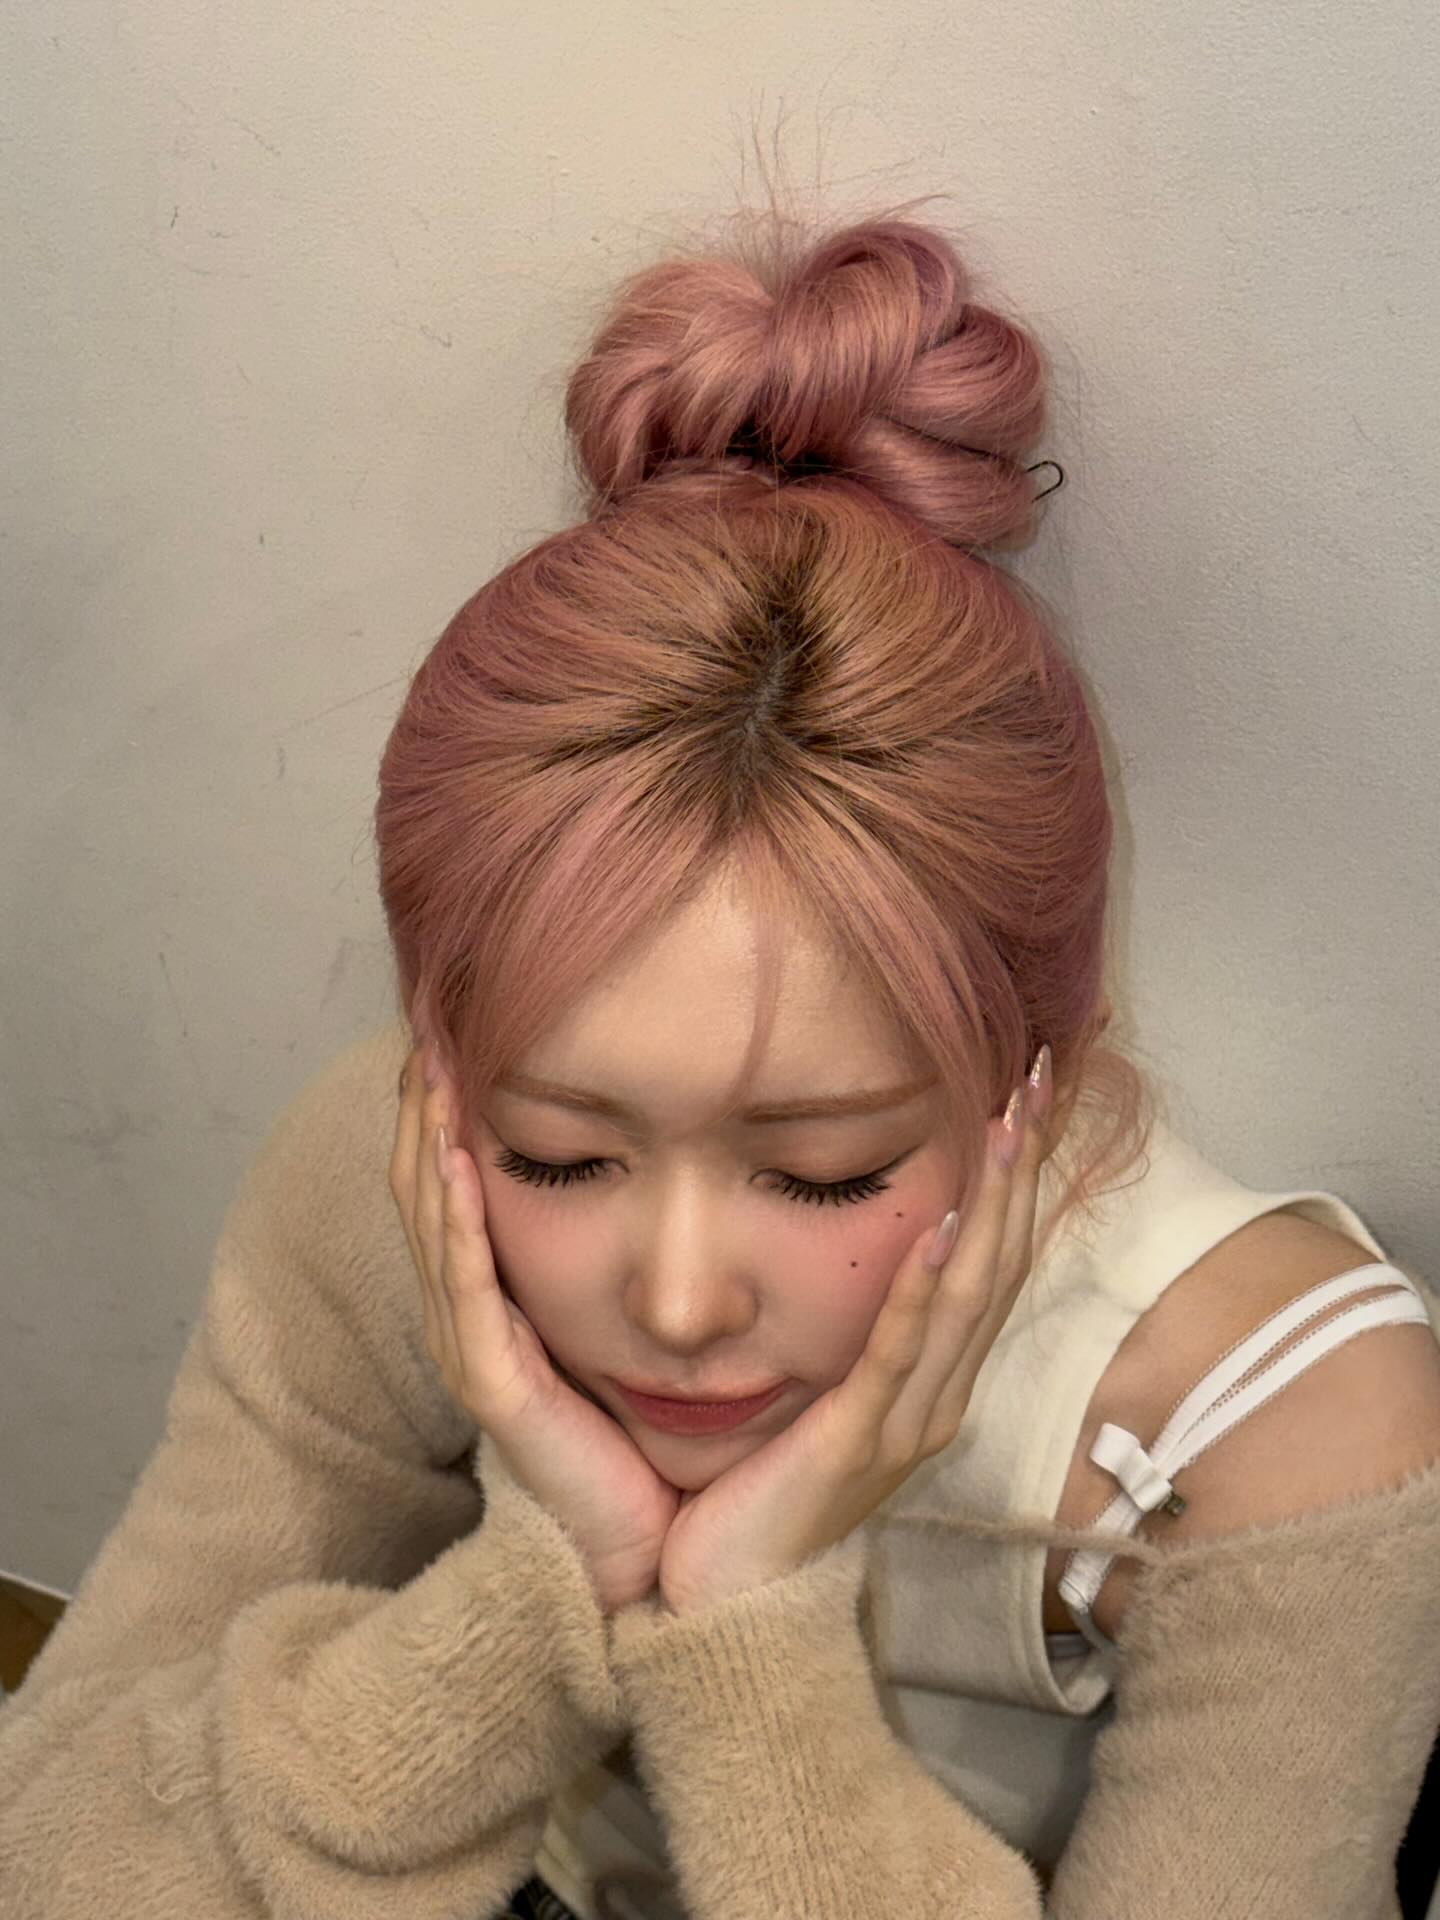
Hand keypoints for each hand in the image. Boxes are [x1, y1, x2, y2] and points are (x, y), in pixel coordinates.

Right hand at [390, 1037, 679, 1613]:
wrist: (645, 1551)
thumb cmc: (637, 1438)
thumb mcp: (612, 1325)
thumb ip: (610, 1258)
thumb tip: (651, 1165)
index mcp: (491, 1300)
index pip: (451, 1185)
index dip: (444, 1109)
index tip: (455, 1028)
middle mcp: (467, 1319)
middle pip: (423, 1190)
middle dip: (423, 1107)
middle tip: (428, 1023)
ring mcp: (472, 1352)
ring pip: (432, 1227)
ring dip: (428, 1144)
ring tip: (432, 1068)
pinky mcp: (494, 1387)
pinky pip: (465, 1291)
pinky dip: (458, 1223)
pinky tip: (460, 1164)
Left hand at [655, 1055, 1052, 1615]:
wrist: (726, 1601)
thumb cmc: (761, 1489)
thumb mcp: (821, 1391)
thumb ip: (851, 1329)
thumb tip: (865, 1244)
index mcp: (931, 1379)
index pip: (993, 1256)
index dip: (1019, 1175)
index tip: (1029, 1091)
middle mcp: (938, 1396)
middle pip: (1001, 1260)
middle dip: (1024, 1166)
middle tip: (1043, 1074)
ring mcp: (906, 1422)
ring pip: (969, 1295)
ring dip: (993, 1203)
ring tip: (1007, 1122)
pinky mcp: (857, 1443)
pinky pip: (899, 1353)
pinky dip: (923, 1288)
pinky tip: (939, 1228)